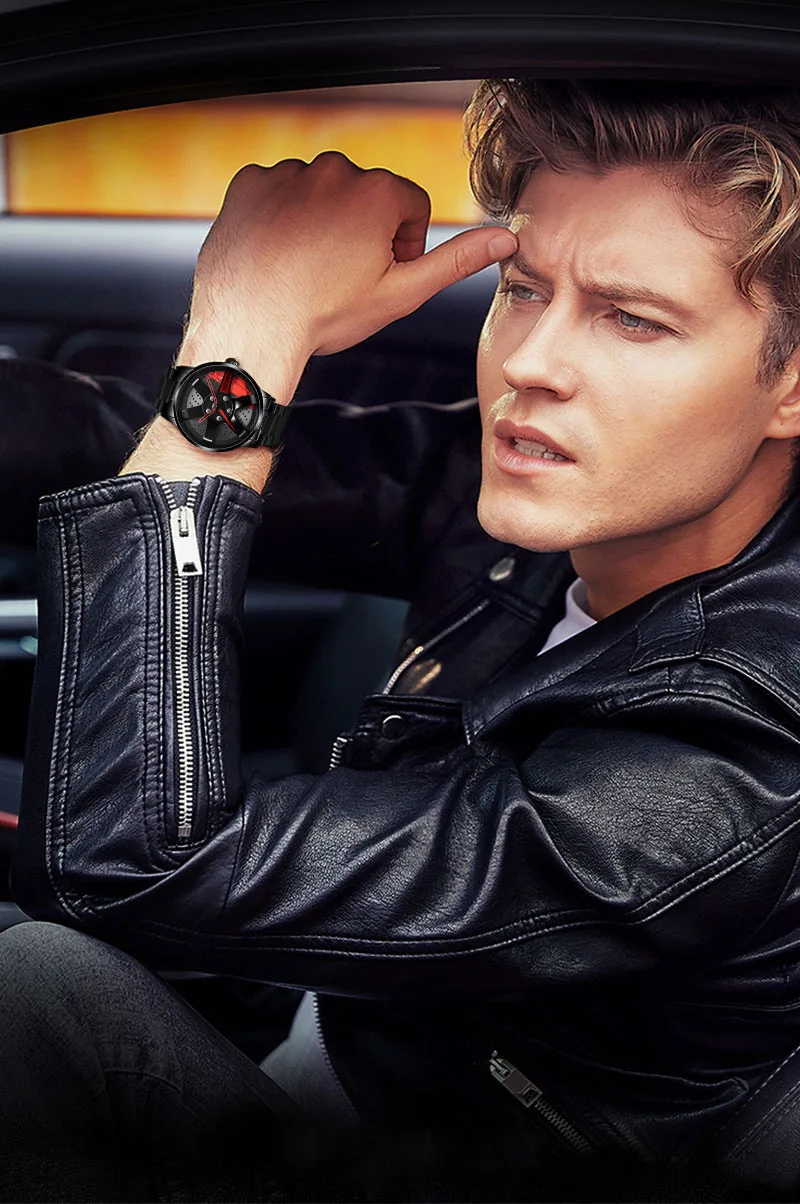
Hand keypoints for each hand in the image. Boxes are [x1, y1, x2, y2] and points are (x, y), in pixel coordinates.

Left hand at [178, 151, 517, 398]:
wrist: (250, 326)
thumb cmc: (325, 315)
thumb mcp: (401, 294)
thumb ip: (455, 261)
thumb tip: (505, 238)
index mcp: (379, 191)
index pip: (411, 206)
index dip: (402, 246)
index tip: (379, 275)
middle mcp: (335, 169)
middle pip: (365, 197)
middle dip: (361, 231)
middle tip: (340, 278)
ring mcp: (288, 172)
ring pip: (320, 193)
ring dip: (320, 222)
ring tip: (306, 270)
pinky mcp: (250, 181)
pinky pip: (277, 192)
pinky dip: (279, 218)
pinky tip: (276, 255)